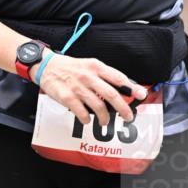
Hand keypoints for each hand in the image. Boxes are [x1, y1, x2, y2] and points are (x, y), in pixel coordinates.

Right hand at [32, 52, 147, 126]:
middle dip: (123, 108)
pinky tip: (86, 120)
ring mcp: (77, 87)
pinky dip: (86, 119)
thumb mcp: (88, 65)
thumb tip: (122, 89)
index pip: (118, 77)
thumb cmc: (70, 67)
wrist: (46, 66)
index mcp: (96, 66)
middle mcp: (88, 76)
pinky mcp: (67, 97)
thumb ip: (103, 76)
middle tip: (128, 117)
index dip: (131, 87)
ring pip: (98, 106)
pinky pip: (81, 113)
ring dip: (104, 117)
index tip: (141, 95)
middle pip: (111, 95)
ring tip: (105, 122)